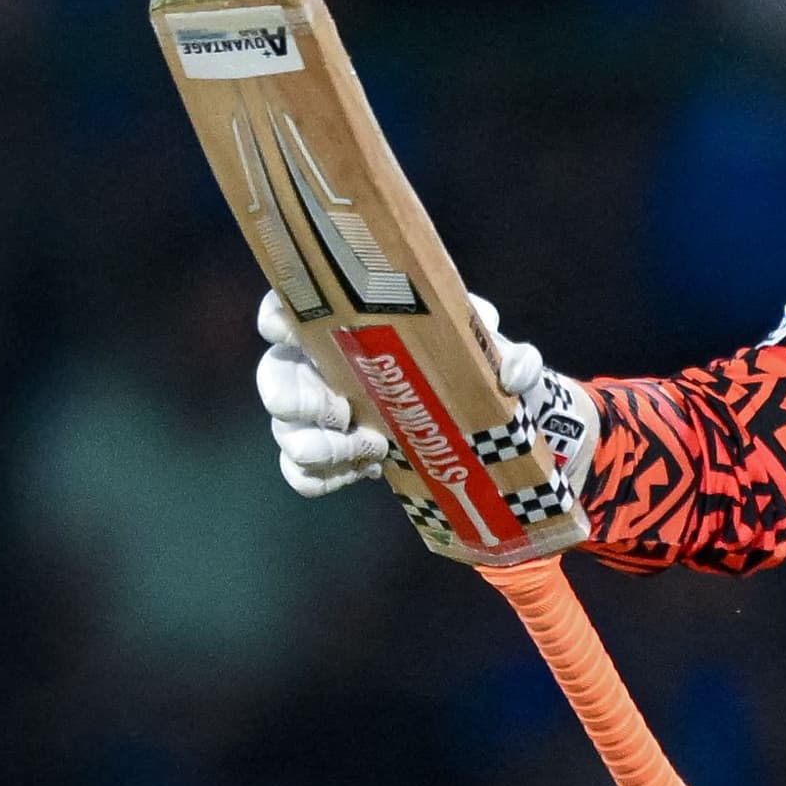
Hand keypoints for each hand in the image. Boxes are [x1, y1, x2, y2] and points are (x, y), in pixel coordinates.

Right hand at [256, 291, 598, 498]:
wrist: (476, 423)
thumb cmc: (475, 369)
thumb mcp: (498, 357)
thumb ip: (514, 359)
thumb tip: (514, 371)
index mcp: (350, 323)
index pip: (288, 307)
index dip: (275, 317)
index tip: (287, 330)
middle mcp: (320, 364)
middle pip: (272, 376)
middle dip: (295, 398)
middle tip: (339, 411)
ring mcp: (316, 413)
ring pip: (286, 430)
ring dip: (318, 447)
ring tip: (373, 448)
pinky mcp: (325, 455)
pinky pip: (299, 473)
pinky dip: (324, 478)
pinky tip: (366, 472)